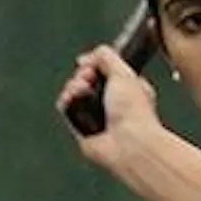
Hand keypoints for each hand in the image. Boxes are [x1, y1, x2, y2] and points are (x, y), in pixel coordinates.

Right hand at [55, 45, 160, 167]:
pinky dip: (66, 101)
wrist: (128, 143)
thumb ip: (106, 57)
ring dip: (73, 86)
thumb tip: (86, 58)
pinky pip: (67, 109)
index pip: (107, 70)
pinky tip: (70, 98)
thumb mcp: (124, 73)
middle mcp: (114, 103)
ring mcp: (98, 116)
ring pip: (75, 93)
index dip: (95, 64)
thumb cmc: (134, 111)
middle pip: (87, 80)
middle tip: (88, 77)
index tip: (91, 63)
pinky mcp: (83, 128)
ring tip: (81, 88)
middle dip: (82, 74)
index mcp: (130, 88)